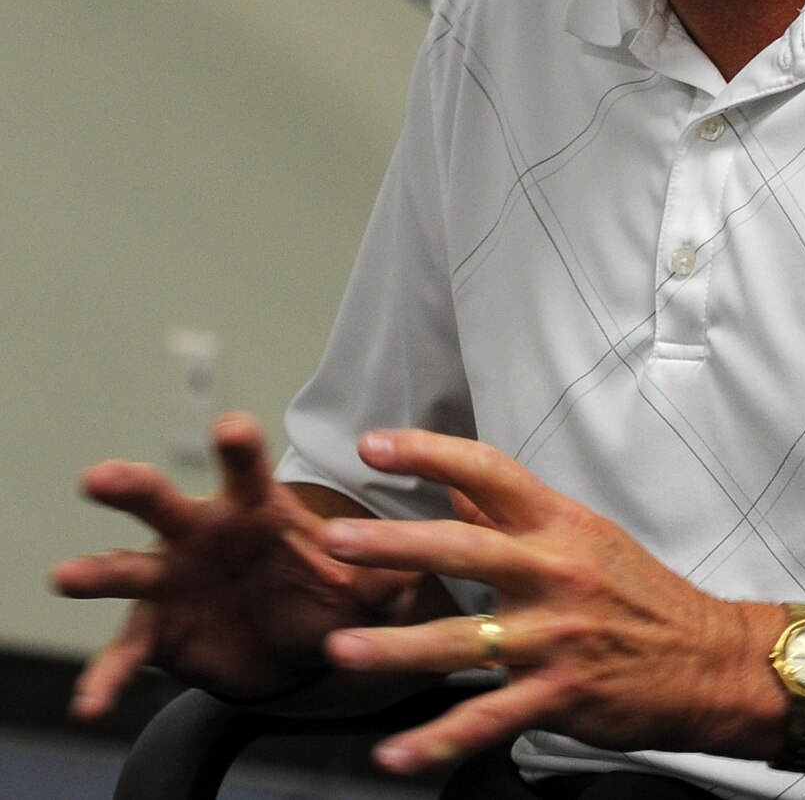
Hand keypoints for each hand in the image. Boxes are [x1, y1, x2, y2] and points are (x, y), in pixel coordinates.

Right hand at [51, 413, 423, 714]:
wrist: (294, 646)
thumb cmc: (325, 593)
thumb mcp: (365, 589)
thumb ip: (386, 578)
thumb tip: (412, 569)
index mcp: (258, 510)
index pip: (248, 470)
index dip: (239, 447)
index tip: (230, 427)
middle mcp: (203, 534)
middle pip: (165, 503)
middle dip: (134, 488)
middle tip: (101, 478)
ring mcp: (172, 582)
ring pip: (127, 569)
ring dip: (96, 572)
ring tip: (65, 576)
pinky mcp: (156, 632)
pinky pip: (125, 654)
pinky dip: (106, 676)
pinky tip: (90, 702)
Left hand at [319, 428, 774, 775]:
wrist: (711, 661)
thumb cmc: (646, 598)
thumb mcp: (588, 540)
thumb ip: (515, 516)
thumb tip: (457, 486)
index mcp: (562, 527)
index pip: (490, 473)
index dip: (430, 453)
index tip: (375, 445)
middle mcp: (556, 572)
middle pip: (465, 548)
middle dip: (393, 544)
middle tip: (334, 540)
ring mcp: (557, 636)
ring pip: (464, 640)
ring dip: (397, 647)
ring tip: (341, 651)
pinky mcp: (559, 693)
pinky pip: (488, 718)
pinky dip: (439, 739)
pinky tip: (396, 755)